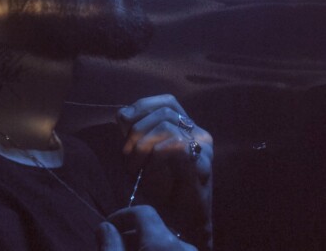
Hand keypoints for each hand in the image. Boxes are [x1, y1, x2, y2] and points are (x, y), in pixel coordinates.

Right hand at [97, 206, 196, 250]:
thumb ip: (111, 245)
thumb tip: (106, 227)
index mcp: (164, 244)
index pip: (143, 213)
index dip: (121, 217)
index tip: (105, 229)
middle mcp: (185, 247)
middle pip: (154, 230)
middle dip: (131, 236)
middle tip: (112, 249)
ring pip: (164, 244)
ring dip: (143, 247)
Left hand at [117, 95, 212, 248]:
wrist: (178, 223)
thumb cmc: (161, 189)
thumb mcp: (143, 156)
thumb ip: (136, 133)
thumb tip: (122, 114)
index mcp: (187, 128)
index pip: (167, 102)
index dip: (143, 106)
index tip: (122, 121)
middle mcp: (199, 135)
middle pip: (165, 112)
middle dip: (137, 130)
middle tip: (127, 157)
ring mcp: (203, 149)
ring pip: (168, 126)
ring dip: (142, 146)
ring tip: (134, 169)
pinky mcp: (202, 165)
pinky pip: (174, 147)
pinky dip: (154, 159)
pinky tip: (147, 174)